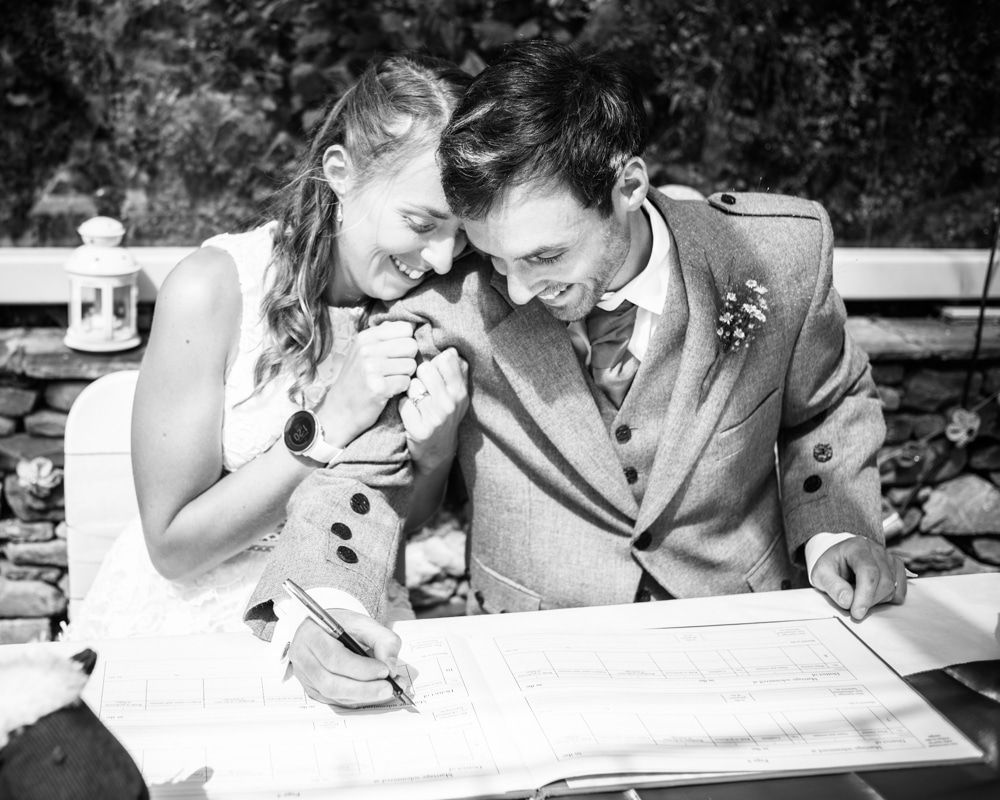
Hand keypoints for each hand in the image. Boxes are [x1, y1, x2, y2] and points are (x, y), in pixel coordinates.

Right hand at [287, 609, 404, 706]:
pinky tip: (374, 694)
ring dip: (363, 696)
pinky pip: (336, 700)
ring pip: (333, 695)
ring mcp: (306, 677)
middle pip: (330, 682)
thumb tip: (391, 667)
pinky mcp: (314, 690)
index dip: (360, 668)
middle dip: (363, 689)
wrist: (326, 629)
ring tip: (387, 690)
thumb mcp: (366, 623)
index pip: (333, 657)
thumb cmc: (343, 625)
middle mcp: (303, 658)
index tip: (385, 670)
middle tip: (389, 688)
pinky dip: (358, 700)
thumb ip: (383, 640)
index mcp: (311, 635)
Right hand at [318, 321, 417, 445]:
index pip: (405, 328)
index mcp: (365, 337)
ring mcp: (371, 368)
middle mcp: (367, 350)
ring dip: (405, 376)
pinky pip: (406, 382)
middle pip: (411, 346)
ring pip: (411, 365)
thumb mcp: (362, 351)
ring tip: (389, 381)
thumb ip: (383, 336)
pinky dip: (401, 389)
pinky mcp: (378, 387)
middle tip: (394, 370)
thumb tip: (409, 324)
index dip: (406, 342)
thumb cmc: (356, 381)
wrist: (339, 411)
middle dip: (408, 359)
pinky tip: (388, 391)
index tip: (396, 354)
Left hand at [398, 348, 468, 473]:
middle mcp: (450, 404)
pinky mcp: (419, 430)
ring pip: (412, 386)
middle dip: (420, 375)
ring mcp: (435, 418)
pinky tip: (411, 413)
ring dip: (410, 392)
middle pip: (425, 369)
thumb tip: (451, 349)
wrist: (437, 451)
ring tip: (417, 402)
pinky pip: (403, 403)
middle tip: (422, 387)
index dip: (434, 362)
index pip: (445, 359)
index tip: (434, 372)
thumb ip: (457, 370)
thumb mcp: (458, 394)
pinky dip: (403, 406)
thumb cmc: (445, 414)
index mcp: (461, 392)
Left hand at [811, 536, 906, 619]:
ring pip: (892, 587)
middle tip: (853, 607)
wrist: (839, 557)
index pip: (868, 572)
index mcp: (856, 547)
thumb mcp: (821, 574)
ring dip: (877, 600)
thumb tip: (847, 601)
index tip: (856, 613)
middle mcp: (876, 550)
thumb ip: (832, 586)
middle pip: (884, 582)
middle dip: (869, 601)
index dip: (865, 595)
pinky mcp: (896, 567)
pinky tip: (874, 595)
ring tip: (860, 597)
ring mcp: (889, 558)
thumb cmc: (831, 566)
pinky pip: (900, 589)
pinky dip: (889, 598)